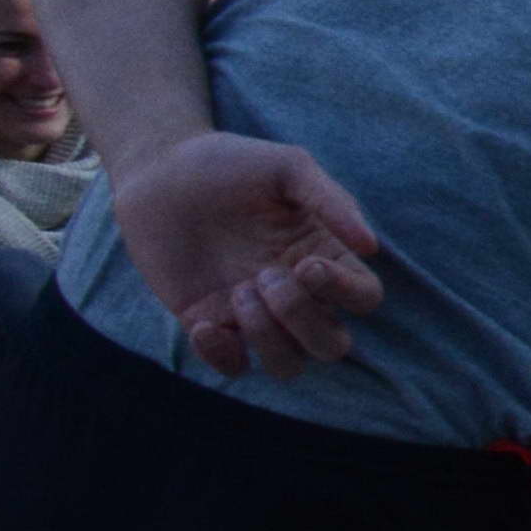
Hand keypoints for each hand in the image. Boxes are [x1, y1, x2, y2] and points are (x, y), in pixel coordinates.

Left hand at [109, 130, 389, 376]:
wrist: (158, 171)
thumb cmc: (230, 163)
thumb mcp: (288, 167)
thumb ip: (332, 201)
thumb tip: (371, 247)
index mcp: (323, 256)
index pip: (363, 297)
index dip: (345, 292)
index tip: (306, 265)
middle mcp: (295, 293)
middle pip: (332, 345)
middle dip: (302, 320)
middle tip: (265, 276)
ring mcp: (253, 313)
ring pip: (289, 365)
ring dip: (268, 338)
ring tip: (238, 293)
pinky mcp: (209, 323)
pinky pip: (234, 367)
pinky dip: (223, 356)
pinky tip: (203, 324)